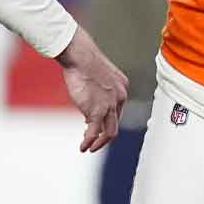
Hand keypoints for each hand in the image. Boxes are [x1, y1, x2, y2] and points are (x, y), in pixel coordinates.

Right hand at [56, 26, 126, 151]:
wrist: (81, 56)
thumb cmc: (84, 60)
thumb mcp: (98, 75)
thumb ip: (98, 90)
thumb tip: (89, 103)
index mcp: (122, 88)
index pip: (118, 110)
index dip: (108, 119)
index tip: (97, 124)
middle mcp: (120, 98)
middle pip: (116, 123)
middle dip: (106, 135)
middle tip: (96, 141)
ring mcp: (109, 106)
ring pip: (109, 132)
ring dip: (99, 143)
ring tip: (89, 147)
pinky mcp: (97, 111)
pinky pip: (94, 133)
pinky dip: (89, 142)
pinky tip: (83, 146)